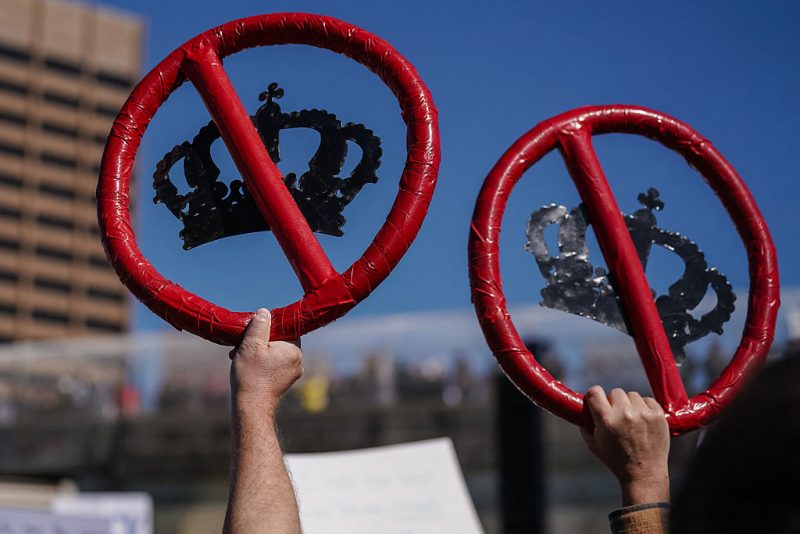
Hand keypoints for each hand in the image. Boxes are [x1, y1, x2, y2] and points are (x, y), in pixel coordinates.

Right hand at [230, 308, 302, 415]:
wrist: (251, 408)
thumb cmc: (250, 377)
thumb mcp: (251, 346)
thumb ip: (259, 326)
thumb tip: (264, 312)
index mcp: (293, 350)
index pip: (284, 328)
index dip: (267, 327)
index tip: (252, 332)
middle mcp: (297, 360)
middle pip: (278, 340)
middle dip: (259, 341)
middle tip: (242, 346)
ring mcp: (292, 372)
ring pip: (274, 352)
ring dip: (258, 352)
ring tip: (240, 356)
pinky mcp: (285, 381)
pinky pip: (274, 364)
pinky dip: (261, 362)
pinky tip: (247, 366)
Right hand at [580, 386, 669, 505]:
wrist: (644, 474)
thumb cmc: (616, 460)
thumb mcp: (593, 445)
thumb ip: (585, 424)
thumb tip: (583, 409)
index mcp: (607, 420)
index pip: (595, 392)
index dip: (594, 396)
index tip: (597, 402)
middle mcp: (625, 414)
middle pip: (615, 392)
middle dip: (613, 402)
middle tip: (616, 416)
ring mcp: (643, 414)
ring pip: (632, 395)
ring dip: (630, 404)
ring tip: (631, 420)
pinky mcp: (658, 415)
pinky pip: (648, 400)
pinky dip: (644, 407)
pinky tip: (643, 420)